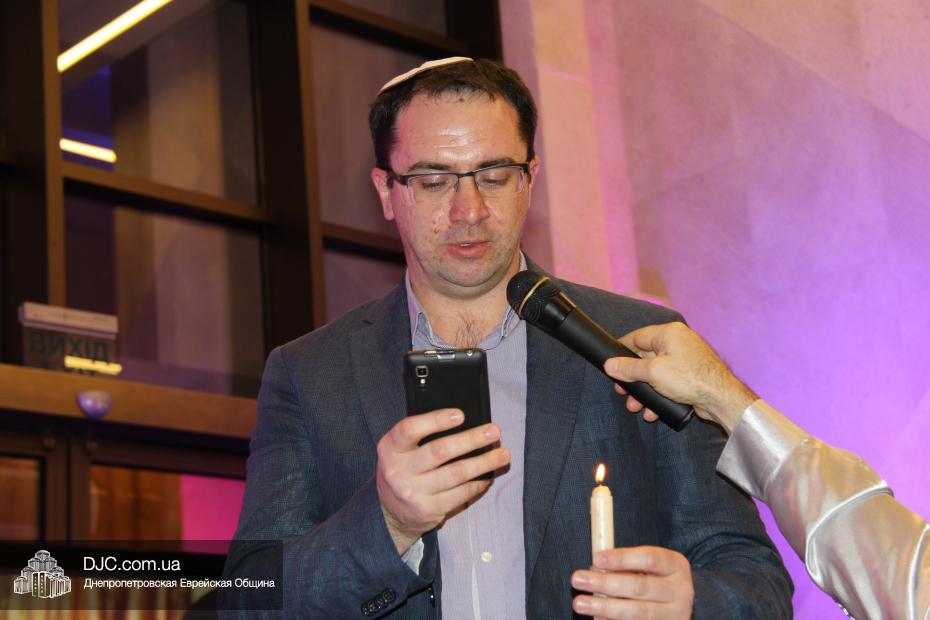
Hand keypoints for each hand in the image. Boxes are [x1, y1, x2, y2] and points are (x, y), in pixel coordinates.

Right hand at [376, 408, 509, 553]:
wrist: (389, 512)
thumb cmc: (403, 469)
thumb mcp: (400, 449)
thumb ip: (420, 435)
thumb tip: (462, 421)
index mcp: (390, 448)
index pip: (410, 429)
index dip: (436, 420)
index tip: (461, 414)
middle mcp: (398, 470)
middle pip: (440, 451)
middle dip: (471, 439)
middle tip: (494, 431)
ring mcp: (413, 492)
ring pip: (456, 473)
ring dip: (484, 463)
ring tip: (502, 454)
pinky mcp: (429, 510)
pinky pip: (460, 494)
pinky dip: (477, 483)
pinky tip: (488, 476)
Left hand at [572, 546, 693, 618]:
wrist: (686, 605)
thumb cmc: (659, 579)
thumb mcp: (652, 566)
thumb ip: (629, 564)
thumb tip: (596, 567)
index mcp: (676, 565)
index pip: (649, 558)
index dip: (621, 558)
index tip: (595, 558)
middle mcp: (680, 591)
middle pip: (640, 587)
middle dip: (605, 583)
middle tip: (577, 579)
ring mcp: (675, 615)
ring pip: (638, 612)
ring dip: (605, 607)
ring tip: (580, 602)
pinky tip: (597, 617)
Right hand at [603, 322, 756, 432]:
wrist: (721, 399)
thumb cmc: (689, 379)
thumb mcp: (652, 372)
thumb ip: (628, 368)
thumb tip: (609, 365)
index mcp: (669, 333)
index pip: (637, 337)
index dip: (621, 350)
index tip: (610, 363)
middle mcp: (678, 343)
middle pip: (645, 358)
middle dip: (633, 379)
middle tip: (622, 391)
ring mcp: (685, 360)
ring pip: (656, 374)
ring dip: (644, 391)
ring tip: (635, 407)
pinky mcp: (690, 376)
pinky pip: (668, 383)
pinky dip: (659, 395)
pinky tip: (653, 411)